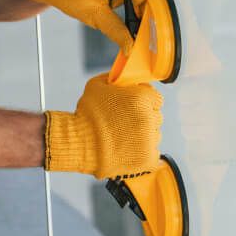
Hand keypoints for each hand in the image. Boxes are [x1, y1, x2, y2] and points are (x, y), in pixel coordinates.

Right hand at [44, 74, 162, 178]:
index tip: (134, 107)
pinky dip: (142, 152)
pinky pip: (152, 152)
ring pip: (154, 135)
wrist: (80, 143)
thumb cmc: (87, 114)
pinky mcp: (147, 158)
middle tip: (125, 123)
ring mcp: (150, 139)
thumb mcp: (97, 85)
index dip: (145, 102)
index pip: (156, 98)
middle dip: (143, 118)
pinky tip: (127, 149)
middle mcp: (149, 117)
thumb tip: (126, 77)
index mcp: (141, 98)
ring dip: (143, 135)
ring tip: (122, 137)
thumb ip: (117, 78)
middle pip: (156, 116)